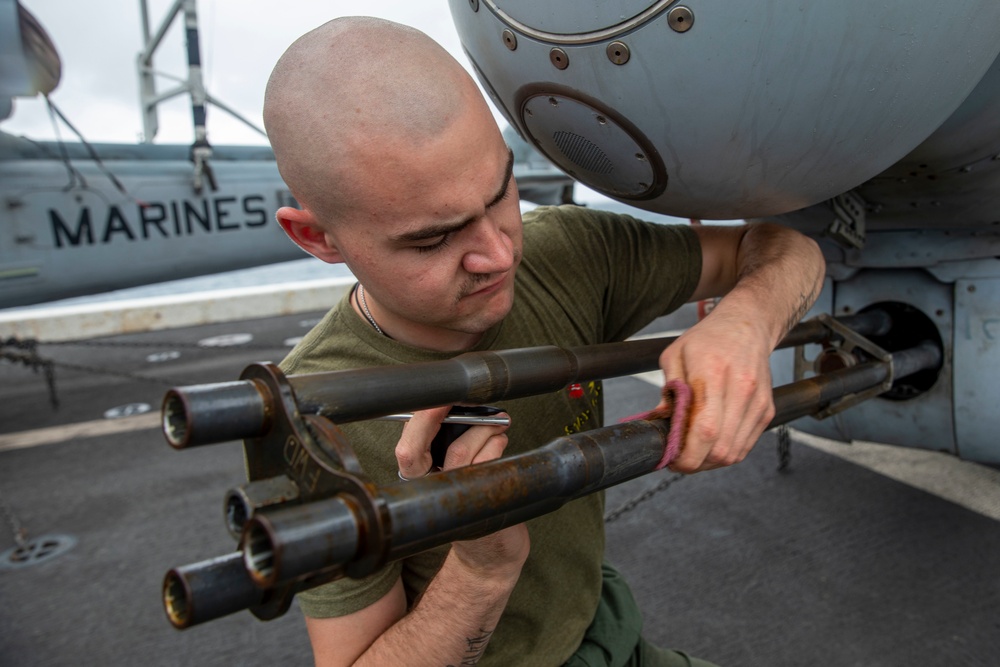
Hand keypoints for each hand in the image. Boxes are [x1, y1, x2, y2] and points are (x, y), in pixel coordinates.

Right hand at [394, 406, 528, 577]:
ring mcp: (450, 498)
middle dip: (443, 418)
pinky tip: (500, 441)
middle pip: (419, 450)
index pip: (405, 449)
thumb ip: (448, 439)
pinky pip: (484, 464)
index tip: (439, 397)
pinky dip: (495, 445)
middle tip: (471, 401)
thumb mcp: (453, 467)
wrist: (490, 548)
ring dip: (483, 429)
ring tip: (498, 423)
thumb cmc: (471, 495)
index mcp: (418, 476)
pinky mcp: (477, 503)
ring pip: (459, 452)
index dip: (419, 420)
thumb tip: (459, 402)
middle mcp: (427, 490)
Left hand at [657, 308, 775, 472]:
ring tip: (693, 451)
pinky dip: (725, 453)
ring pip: (734, 453)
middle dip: (695, 463)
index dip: (687, 454)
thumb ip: (668, 391)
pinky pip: (745, 447)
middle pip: (720, 448)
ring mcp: (757, 402)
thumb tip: (660, 424)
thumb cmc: (706, 340)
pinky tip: (710, 444)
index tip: (671, 459)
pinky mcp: (767, 411)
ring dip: (710, 461)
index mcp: (713, 372)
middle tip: (678, 458)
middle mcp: (741, 389)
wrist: (747, 326)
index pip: (705, 429)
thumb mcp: (675, 355)